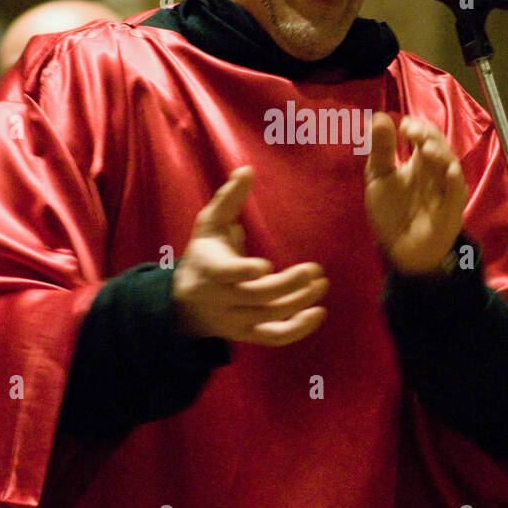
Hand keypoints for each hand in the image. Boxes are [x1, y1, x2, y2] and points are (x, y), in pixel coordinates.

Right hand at [172, 167, 327, 345]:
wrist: (185, 303)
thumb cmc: (204, 255)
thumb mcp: (208, 225)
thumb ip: (228, 199)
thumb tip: (247, 170)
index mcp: (211, 270)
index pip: (226, 275)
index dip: (243, 272)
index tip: (265, 266)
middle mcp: (223, 299)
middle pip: (258, 296)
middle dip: (289, 284)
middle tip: (315, 269)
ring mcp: (236, 321)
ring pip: (270, 317)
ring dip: (299, 302)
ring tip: (322, 284)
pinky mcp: (248, 335)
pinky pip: (274, 337)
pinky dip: (299, 329)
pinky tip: (319, 313)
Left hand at [364, 113, 468, 274]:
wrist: (398, 248)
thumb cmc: (391, 211)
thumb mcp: (379, 177)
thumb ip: (381, 150)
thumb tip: (379, 116)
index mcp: (420, 161)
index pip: (426, 136)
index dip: (417, 127)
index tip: (404, 125)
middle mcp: (435, 172)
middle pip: (439, 146)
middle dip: (428, 137)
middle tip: (412, 132)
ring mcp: (445, 190)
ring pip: (450, 166)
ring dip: (441, 155)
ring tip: (426, 148)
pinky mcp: (451, 210)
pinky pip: (456, 194)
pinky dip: (454, 182)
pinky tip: (448, 172)